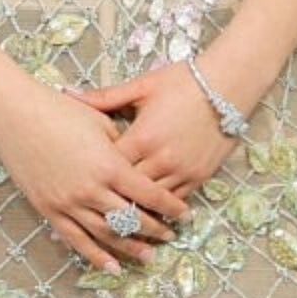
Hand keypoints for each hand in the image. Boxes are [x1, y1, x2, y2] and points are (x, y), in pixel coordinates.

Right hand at [0, 85, 189, 272]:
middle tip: (171, 236)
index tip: (184, 215)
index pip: (149, 194)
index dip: (170, 207)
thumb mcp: (101, 122)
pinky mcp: (49, 209)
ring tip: (149, 256)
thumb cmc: (60, 110)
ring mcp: (68, 203)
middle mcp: (92, 190)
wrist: (15, 113)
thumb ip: (123, 147)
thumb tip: (137, 164)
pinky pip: (76, 239)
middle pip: (132, 218)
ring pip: (107, 234)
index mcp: (110, 166)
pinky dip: (95, 255)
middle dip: (155, 229)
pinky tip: (112, 267)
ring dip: (130, 247)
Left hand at [73, 63, 235, 202]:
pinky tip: (149, 211)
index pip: (110, 167)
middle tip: (94, 205)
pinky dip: (161, 207)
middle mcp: (161, 160)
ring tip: (119, 215)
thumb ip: (104, 98)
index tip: (82, 177)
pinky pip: (175, 201)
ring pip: (152, 203)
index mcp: (142, 137)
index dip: (96, 174)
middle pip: (128, 192)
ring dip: (136, 209)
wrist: (228, 85)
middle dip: (112, 198)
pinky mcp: (199, 177)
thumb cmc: (183, 81)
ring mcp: (182, 171)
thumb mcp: (142, 87)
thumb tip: (68, 94)